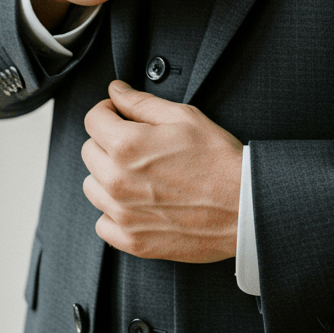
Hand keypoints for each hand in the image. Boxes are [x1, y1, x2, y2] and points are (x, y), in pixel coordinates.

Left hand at [81, 80, 242, 261]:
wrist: (244, 208)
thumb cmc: (220, 161)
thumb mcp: (185, 117)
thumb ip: (142, 102)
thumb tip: (117, 91)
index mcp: (127, 146)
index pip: (93, 119)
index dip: (108, 110)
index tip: (120, 115)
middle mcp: (117, 181)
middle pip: (89, 151)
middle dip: (108, 141)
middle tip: (137, 144)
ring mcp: (122, 214)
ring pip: (92, 187)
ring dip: (108, 176)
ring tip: (140, 174)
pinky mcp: (132, 241)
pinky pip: (103, 222)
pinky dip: (115, 212)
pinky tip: (138, 202)